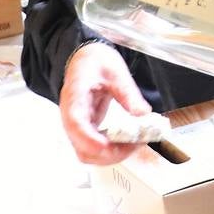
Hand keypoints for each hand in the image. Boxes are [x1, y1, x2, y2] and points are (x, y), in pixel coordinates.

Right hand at [59, 42, 152, 164]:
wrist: (83, 58)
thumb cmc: (94, 61)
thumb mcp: (115, 70)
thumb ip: (128, 92)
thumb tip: (143, 114)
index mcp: (74, 97)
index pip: (76, 125)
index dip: (91, 140)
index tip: (110, 147)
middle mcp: (71, 116)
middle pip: (82, 148)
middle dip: (110, 153)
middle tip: (136, 144)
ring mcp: (77, 126)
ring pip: (87, 154)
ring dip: (112, 155)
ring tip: (135, 144)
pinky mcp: (86, 129)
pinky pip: (94, 148)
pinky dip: (111, 151)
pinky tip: (128, 142)